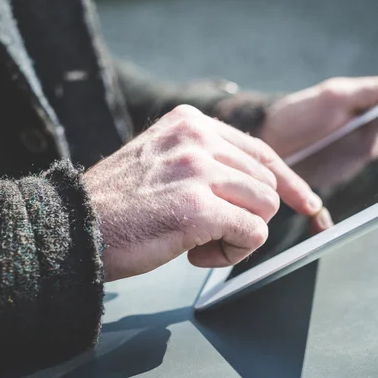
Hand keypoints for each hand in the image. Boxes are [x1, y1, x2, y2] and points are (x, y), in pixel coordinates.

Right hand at [83, 105, 327, 280]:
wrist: (72, 228)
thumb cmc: (118, 205)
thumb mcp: (162, 161)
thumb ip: (206, 162)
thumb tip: (256, 184)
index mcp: (189, 123)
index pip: (260, 149)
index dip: (288, 180)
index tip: (304, 201)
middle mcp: (196, 138)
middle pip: (266, 182)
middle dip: (248, 216)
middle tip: (209, 234)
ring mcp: (197, 170)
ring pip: (264, 207)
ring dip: (239, 236)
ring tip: (198, 244)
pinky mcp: (197, 207)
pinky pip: (252, 233)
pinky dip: (233, 251)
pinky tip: (196, 254)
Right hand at [257, 76, 377, 192]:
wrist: (259, 142)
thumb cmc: (293, 120)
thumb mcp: (331, 97)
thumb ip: (368, 92)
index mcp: (365, 145)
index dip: (375, 96)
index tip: (353, 92)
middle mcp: (360, 159)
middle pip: (377, 122)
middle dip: (361, 108)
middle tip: (331, 105)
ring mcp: (346, 165)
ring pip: (361, 131)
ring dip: (347, 119)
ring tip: (321, 118)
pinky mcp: (332, 167)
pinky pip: (345, 142)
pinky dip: (336, 131)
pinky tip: (317, 130)